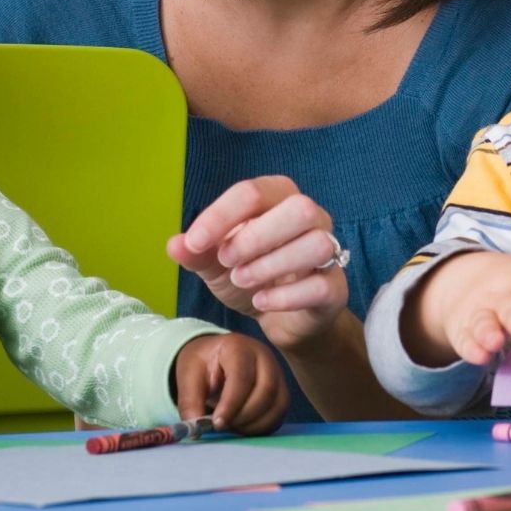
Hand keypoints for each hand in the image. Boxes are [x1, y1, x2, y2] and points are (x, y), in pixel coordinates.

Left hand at [168, 176, 347, 352]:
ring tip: (242, 280)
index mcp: (278, 198)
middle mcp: (310, 217)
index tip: (194, 242)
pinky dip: (286, 296)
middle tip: (226, 261)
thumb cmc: (250, 277)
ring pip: (317, 244)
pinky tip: (261, 303)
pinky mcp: (335, 287)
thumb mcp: (215, 264)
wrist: (281, 319)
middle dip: (256, 236)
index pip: (253, 191)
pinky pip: (322, 284)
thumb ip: (196, 253)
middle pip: (298, 208)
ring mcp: (329, 251)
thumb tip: (174, 245)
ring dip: (272, 264)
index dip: (221, 215)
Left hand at [171, 333, 288, 435]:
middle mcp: (264, 357)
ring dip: (254, 423)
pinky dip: (263, 426)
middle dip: (244, 415)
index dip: (231, 403)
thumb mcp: (188, 376)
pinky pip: (280, 413)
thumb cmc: (203, 365)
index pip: (242, 376)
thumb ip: (189, 401)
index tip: (217, 423)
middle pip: (266, 390)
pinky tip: (244, 427)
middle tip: (223, 426)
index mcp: (238, 347)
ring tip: (232, 426)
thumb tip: (196, 428)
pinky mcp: (281, 390)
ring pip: (277, 404)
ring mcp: (277, 373)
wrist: (215, 358)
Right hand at [406, 251, 510, 366]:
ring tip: (495, 344)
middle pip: (509, 307)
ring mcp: (479, 312)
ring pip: (483, 322)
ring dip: (488, 332)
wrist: (466, 280)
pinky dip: (470, 348)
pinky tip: (479, 357)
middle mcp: (500, 295)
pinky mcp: (463, 331)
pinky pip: (465, 340)